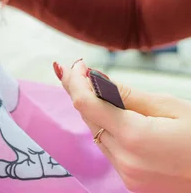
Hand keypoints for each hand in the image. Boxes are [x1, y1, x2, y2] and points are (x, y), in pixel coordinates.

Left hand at [55, 60, 190, 192]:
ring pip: (97, 135)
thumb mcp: (171, 108)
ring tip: (98, 91)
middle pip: (89, 118)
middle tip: (82, 71)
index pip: (86, 104)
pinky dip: (109, 132)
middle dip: (83, 93)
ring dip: (95, 113)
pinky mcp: (132, 182)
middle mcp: (125, 160)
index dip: (75, 81)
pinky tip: (115, 118)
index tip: (77, 65)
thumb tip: (96, 78)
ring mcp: (128, 175)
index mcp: (134, 137)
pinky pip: (109, 151)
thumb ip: (128, 94)